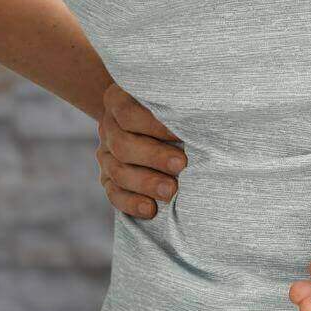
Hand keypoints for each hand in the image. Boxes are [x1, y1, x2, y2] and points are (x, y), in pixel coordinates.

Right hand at [95, 81, 187, 217]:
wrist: (149, 123)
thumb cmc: (170, 109)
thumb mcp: (170, 100)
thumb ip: (179, 108)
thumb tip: (204, 122)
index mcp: (118, 101)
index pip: (128, 113)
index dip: (155, 126)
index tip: (182, 133)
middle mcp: (109, 128)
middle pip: (123, 145)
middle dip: (154, 157)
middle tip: (181, 165)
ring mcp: (106, 155)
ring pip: (118, 172)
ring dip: (146, 183)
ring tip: (171, 191)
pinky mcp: (109, 179)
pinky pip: (115, 194)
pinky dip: (132, 203)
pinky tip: (151, 210)